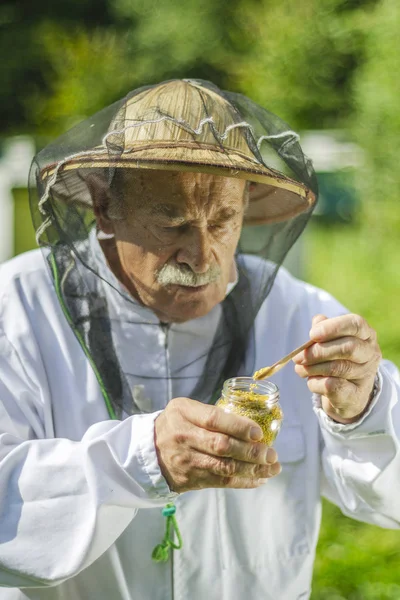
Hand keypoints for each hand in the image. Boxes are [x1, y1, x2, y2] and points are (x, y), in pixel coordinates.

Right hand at [154, 397, 280, 492]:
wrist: (148, 450)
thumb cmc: (175, 423)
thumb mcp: (185, 408)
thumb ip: (210, 412)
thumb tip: (248, 421)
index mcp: (184, 414)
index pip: (213, 420)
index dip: (238, 426)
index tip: (258, 432)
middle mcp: (185, 437)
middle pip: (221, 446)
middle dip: (250, 452)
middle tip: (271, 453)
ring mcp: (188, 461)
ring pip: (224, 468)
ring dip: (252, 469)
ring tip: (273, 467)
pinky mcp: (192, 479)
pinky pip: (221, 482)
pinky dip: (243, 481)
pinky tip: (260, 479)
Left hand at [293, 314, 381, 423]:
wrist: (347, 394)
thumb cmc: (337, 359)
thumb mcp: (331, 341)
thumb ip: (323, 330)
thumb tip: (317, 322)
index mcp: (366, 335)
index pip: (356, 324)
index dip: (332, 327)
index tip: (312, 334)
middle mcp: (371, 354)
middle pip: (348, 348)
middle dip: (318, 351)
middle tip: (298, 357)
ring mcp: (366, 376)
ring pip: (338, 368)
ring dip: (312, 368)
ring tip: (300, 368)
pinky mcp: (356, 396)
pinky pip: (332, 386)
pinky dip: (315, 382)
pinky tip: (311, 381)